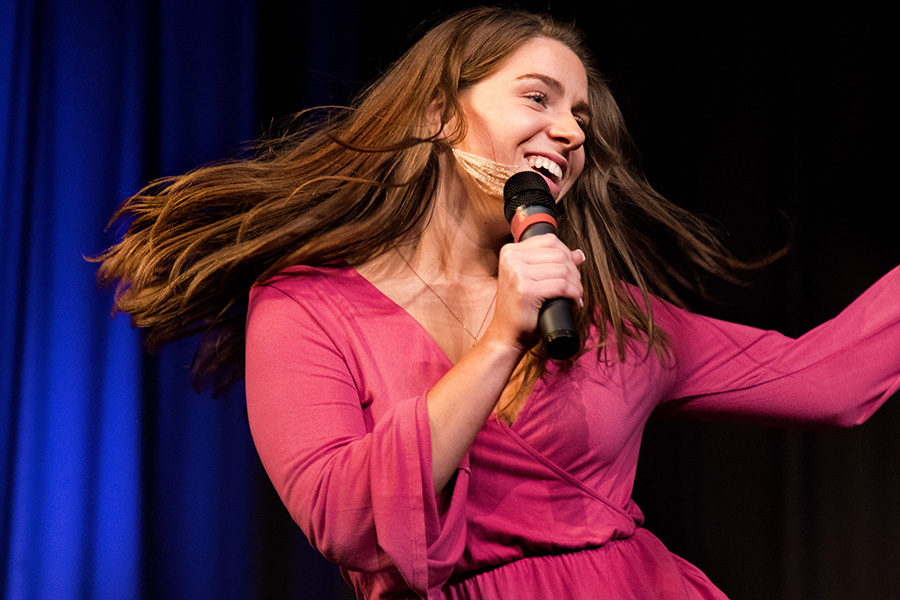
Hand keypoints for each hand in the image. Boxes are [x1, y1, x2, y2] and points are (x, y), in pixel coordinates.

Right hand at [483, 234, 584, 351]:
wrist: (506, 334)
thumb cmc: (520, 308)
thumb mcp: (532, 279)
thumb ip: (551, 263)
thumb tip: (578, 254)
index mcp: (510, 251)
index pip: (550, 241)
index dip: (567, 254)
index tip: (571, 271)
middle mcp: (512, 258)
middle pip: (559, 254)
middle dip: (574, 272)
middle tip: (575, 288)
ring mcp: (517, 273)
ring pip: (563, 270)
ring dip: (576, 285)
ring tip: (575, 296)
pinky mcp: (526, 290)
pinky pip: (562, 286)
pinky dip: (574, 294)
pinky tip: (573, 302)